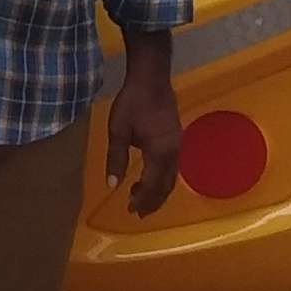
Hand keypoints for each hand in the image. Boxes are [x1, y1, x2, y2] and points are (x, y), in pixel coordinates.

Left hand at [104, 53, 179, 215]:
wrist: (152, 78)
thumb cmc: (132, 103)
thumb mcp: (118, 131)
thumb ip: (116, 159)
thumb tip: (112, 185)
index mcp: (159, 153)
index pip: (152, 186)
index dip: (142, 200)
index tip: (129, 209)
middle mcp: (173, 153)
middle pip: (166, 186)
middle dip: (153, 202)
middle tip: (138, 213)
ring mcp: (178, 145)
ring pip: (172, 178)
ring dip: (158, 192)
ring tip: (143, 200)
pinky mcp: (177, 138)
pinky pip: (173, 167)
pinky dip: (163, 179)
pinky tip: (151, 178)